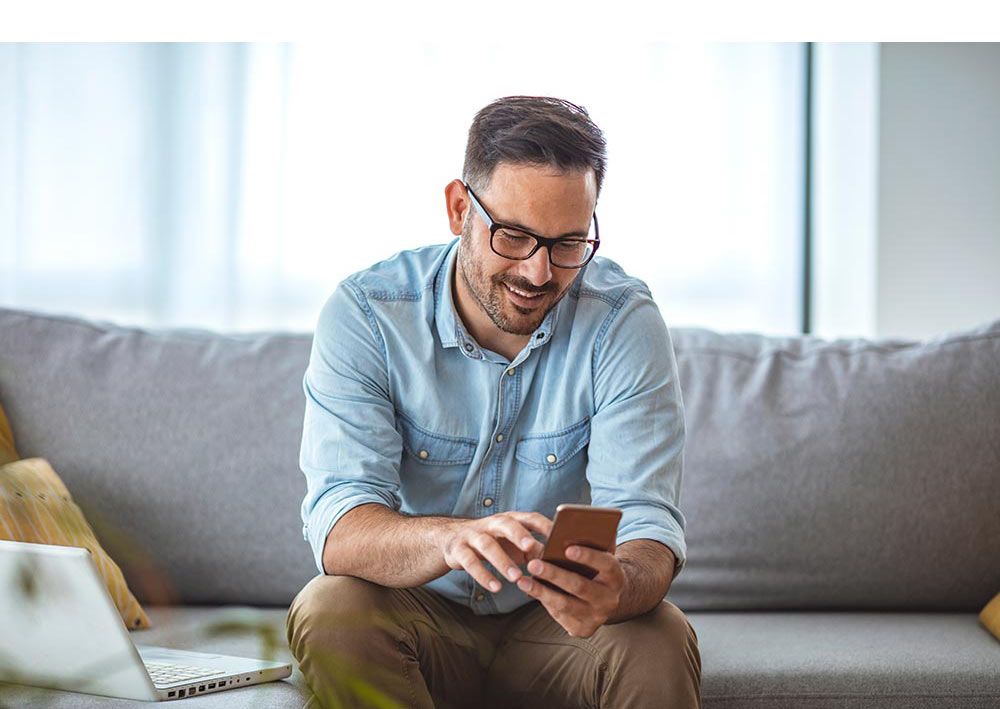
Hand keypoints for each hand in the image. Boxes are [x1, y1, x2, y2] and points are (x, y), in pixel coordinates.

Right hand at [437, 512, 552, 592]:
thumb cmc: (493, 543)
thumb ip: (533, 549)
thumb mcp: (513, 543)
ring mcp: (473, 535)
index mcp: (509, 520)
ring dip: (502, 561)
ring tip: (516, 577)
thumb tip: (559, 561)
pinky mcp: (458, 550)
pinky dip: (483, 575)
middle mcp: (491, 523)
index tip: (559, 535)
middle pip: (506, 524)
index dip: (544, 525)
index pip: (529, 517)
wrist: (451, 540)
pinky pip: (470, 562)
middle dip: (519, 534)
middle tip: (531, 548)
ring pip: (487, 545)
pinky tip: (496, 587)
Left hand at [516, 545, 625, 637]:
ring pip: (565, 604)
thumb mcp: (598, 556)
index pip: (605, 565)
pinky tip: (529, 591)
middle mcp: (609, 599)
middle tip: (533, 564)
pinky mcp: (583, 629)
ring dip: (541, 592)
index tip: (568, 548)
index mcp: (616, 576)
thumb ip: (589, 544)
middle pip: (580, 586)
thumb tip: (564, 530)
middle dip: (554, 575)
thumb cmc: (596, 569)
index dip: (588, 556)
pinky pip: (559, 615)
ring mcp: (596, 617)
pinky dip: (543, 602)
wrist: (606, 598)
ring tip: (522, 580)